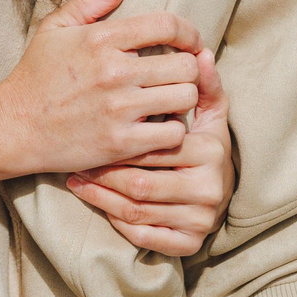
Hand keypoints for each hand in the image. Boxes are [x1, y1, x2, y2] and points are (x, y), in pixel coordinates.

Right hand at [0, 0, 202, 180]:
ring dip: (184, 98)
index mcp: (101, 39)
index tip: (190, 41)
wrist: (14, 127)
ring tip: (172, 99)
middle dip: (188, 67)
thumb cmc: (35, 76)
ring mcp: (119, 109)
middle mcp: (114, 71)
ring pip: (185, 98)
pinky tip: (159, 126)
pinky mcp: (120, 143)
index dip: (189, 31)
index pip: (166, 25)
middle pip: (185, 64)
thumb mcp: (54, 29)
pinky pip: (172, 134)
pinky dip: (172, 130)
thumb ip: (89, 1)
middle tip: (180, 74)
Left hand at [66, 46, 232, 256]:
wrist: (219, 190)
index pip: (156, 146)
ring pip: (136, 211)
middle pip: (141, 183)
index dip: (122, 142)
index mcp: (210, 151)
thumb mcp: (210, 112)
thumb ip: (202, 83)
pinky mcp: (187, 244)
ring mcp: (199, 220)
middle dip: (105, 172)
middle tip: (77, 159)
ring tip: (77, 178)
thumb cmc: (204, 144)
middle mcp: (209, 189)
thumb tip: (200, 52)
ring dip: (101, 196)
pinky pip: (141, 234)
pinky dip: (114, 219)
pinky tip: (95, 201)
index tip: (94, 132)